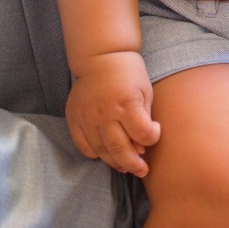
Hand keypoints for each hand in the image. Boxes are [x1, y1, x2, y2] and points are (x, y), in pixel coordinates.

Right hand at [66, 51, 159, 176]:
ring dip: (114, 162)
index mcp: (125, 103)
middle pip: (119, 148)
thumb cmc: (128, 73)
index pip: (142, 133)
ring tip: (125, 166)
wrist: (99, 56)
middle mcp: (104, 112)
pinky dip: (94, 154)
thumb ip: (144, 118)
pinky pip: (83, 145)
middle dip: (133, 163)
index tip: (154, 133)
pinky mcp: (74, 118)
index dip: (152, 138)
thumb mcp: (145, 91)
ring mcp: (86, 116)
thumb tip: (140, 148)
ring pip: (100, 151)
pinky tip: (105, 154)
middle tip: (141, 170)